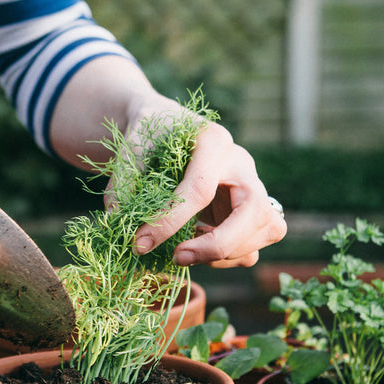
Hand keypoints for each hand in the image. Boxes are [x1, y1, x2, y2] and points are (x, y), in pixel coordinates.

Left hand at [132, 121, 286, 268]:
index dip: (170, 221)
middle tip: (178, 257)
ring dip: (225, 255)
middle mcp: (242, 164)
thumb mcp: (130, 146)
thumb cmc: (150, 134)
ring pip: (266, 231)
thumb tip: (117, 220)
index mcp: (213, 141)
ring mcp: (254, 187)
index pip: (200, 189)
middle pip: (254, 213)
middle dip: (217, 245)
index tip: (141, 244)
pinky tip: (198, 246)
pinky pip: (255, 245)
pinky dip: (229, 258)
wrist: (167, 126)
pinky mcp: (252, 211)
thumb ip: (124, 181)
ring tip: (185, 251)